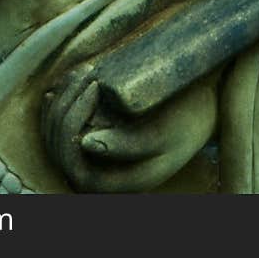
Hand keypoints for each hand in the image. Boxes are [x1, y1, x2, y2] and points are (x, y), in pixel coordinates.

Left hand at [43, 62, 217, 192]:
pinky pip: (61, 126)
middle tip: (89, 73)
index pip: (71, 161)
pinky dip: (59, 104)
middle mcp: (99, 177)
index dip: (71, 123)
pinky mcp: (92, 141)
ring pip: (55, 135)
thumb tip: (85, 143)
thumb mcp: (162, 136)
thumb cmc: (186, 122)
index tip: (94, 84)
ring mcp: (92, 160)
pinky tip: (65, 84)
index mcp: (114, 184)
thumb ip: (127, 145)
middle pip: (58, 146)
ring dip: (61, 102)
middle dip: (65, 106)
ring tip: (84, 73)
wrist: (203, 113)